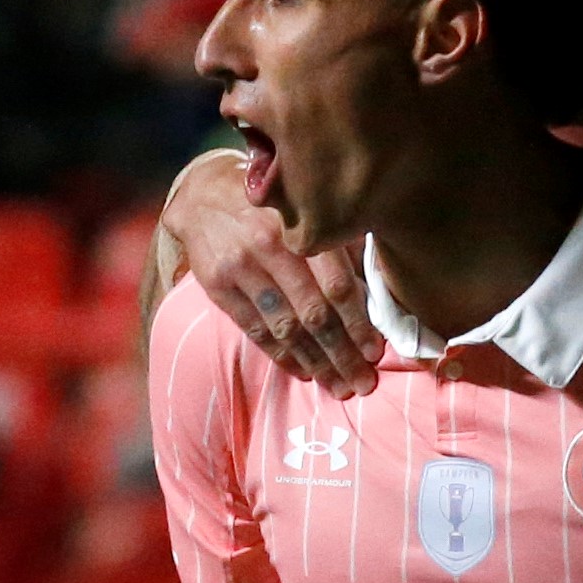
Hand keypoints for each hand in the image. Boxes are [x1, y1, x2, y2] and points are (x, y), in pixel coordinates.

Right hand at [165, 151, 380, 397]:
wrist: (204, 195)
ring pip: (285, 328)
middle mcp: (269, 246)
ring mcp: (240, 268)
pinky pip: (255, 331)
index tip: (376, 353)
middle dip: (342, 355)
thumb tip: (378, 292)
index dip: (359, 324)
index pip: (337, 286)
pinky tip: (304, 372)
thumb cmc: (273, 205)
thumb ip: (342, 243)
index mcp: (302, 226)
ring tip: (338, 387)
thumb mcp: (310, 209)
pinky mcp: (218, 286)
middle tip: (363, 383)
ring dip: (316, 363)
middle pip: (314, 314)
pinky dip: (283, 355)